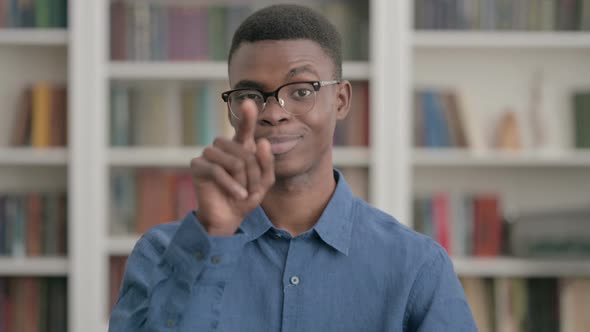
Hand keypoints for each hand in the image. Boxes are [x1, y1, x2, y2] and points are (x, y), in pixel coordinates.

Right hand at [190, 100, 274, 235]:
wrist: (228, 218)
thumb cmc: (245, 197)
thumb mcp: (264, 182)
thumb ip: (266, 162)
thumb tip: (261, 141)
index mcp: (240, 148)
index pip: (244, 129)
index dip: (247, 117)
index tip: (249, 102)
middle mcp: (223, 148)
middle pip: (243, 151)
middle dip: (253, 172)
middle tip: (252, 190)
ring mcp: (208, 155)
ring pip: (232, 160)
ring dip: (242, 179)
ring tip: (243, 192)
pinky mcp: (197, 166)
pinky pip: (218, 170)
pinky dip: (231, 185)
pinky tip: (238, 195)